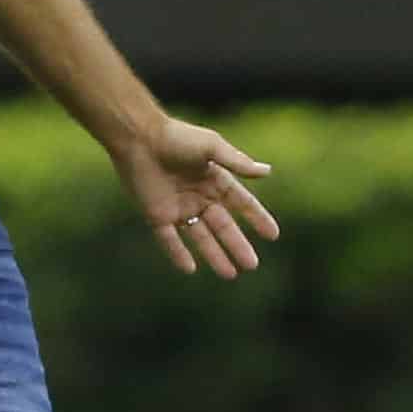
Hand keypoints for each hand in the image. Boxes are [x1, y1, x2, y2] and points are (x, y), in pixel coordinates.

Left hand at [108, 116, 279, 278]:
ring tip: (230, 274)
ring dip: (214, 255)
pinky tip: (191, 269)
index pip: (241, 203)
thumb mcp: (211, 146)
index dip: (257, 218)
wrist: (139, 138)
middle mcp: (198, 196)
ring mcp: (177, 207)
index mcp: (214, 179)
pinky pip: (169, 240)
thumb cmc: (177, 137)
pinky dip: (178, 254)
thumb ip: (237, 162)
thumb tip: (267, 171)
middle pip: (223, 226)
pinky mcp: (156, 215)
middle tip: (252, 265)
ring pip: (200, 237)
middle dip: (237, 245)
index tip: (273, 234)